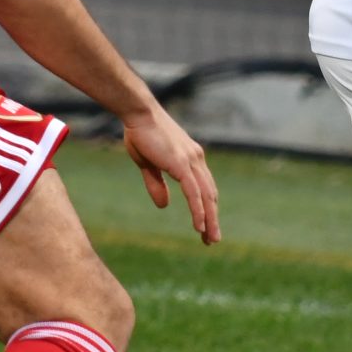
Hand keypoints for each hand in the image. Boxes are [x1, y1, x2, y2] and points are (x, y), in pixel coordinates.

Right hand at [123, 103, 219, 246]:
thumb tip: (164, 206)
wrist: (138, 113)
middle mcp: (196, 159)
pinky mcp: (181, 164)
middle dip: (212, 218)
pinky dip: (199, 211)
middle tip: (213, 239)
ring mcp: (191, 161)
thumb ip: (156, 185)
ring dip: (209, 219)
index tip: (206, 225)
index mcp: (191, 158)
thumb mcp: (148, 164)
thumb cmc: (141, 133)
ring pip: (206, 197)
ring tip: (211, 239)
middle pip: (210, 195)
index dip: (207, 207)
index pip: (205, 187)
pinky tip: (199, 226)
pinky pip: (194, 193)